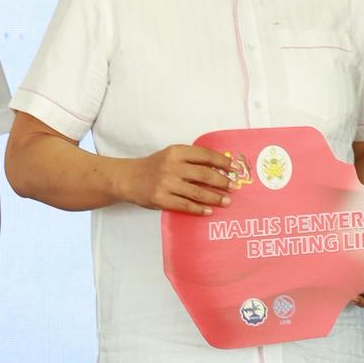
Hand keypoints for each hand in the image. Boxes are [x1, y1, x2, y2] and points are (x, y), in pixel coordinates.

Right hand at [120, 145, 239, 214]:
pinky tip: (209, 211)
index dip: (222, 162)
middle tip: (233, 187)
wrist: (128, 178)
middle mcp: (172, 166)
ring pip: (197, 192)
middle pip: (205, 175)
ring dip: (215, 198)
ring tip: (226, 201)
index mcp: (176, 152)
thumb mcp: (171, 155)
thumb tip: (219, 167)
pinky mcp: (162, 199)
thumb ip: (191, 159)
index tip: (235, 168)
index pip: (205, 155)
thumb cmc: (154, 166)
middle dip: (222, 182)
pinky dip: (199, 209)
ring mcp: (166, 184)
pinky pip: (185, 206)